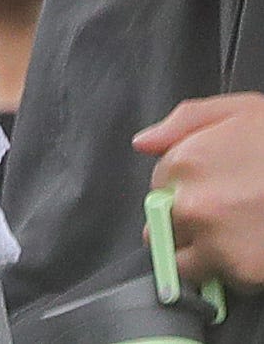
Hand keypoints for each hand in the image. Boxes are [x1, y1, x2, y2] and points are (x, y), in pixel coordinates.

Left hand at [139, 90, 263, 284]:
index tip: (201, 192)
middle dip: (181, 226)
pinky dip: (230, 272)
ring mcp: (215, 243)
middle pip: (162, 229)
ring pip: (184, 264)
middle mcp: (191, 206)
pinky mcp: (242, 273)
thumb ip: (180, 123)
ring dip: (198, 256)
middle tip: (215, 220)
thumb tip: (143, 143)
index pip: (156, 187)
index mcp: (184, 163)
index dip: (177, 190)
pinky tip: (251, 249)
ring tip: (230, 239)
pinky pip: (221, 281)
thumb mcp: (234, 112)